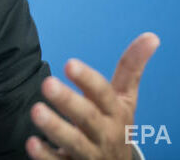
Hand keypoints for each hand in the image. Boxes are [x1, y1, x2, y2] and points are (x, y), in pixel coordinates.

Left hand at [25, 32, 159, 159]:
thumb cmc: (114, 124)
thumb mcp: (125, 99)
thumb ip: (131, 68)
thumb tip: (152, 36)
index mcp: (116, 112)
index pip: (104, 94)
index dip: (88, 80)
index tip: (69, 63)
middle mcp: (105, 134)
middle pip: (88, 118)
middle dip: (69, 101)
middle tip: (47, 84)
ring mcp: (90, 154)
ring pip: (75, 142)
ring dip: (55, 127)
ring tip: (36, 110)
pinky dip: (46, 156)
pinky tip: (32, 143)